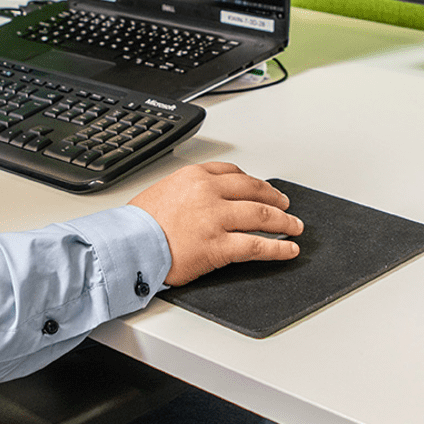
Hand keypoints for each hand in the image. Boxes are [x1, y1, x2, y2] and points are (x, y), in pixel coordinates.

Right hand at [129, 162, 302, 284]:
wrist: (128, 244)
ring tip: (295, 227)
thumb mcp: (164, 191)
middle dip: (275, 198)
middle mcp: (209, 193)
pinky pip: (257, 246)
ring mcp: (216, 219)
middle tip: (286, 205)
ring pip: (262, 216)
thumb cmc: (139, 223)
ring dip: (285, 222)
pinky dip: (278, 248)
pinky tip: (289, 250)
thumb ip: (188, 191)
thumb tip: (204, 199)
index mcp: (196, 176)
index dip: (253, 182)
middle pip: (254, 191)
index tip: (262, 189)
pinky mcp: (219, 246)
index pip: (233, 173)